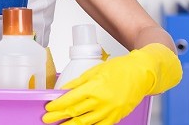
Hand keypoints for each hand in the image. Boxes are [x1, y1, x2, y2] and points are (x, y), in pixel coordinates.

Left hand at [42, 43, 180, 124]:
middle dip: (59, 117)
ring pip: (86, 123)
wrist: (142, 74)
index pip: (70, 100)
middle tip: (47, 119)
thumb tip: (63, 90)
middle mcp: (102, 102)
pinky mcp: (117, 117)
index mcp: (94, 88)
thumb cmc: (120, 69)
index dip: (57, 105)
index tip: (48, 107)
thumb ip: (77, 83)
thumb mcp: (93, 71)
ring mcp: (110, 111)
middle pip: (75, 113)